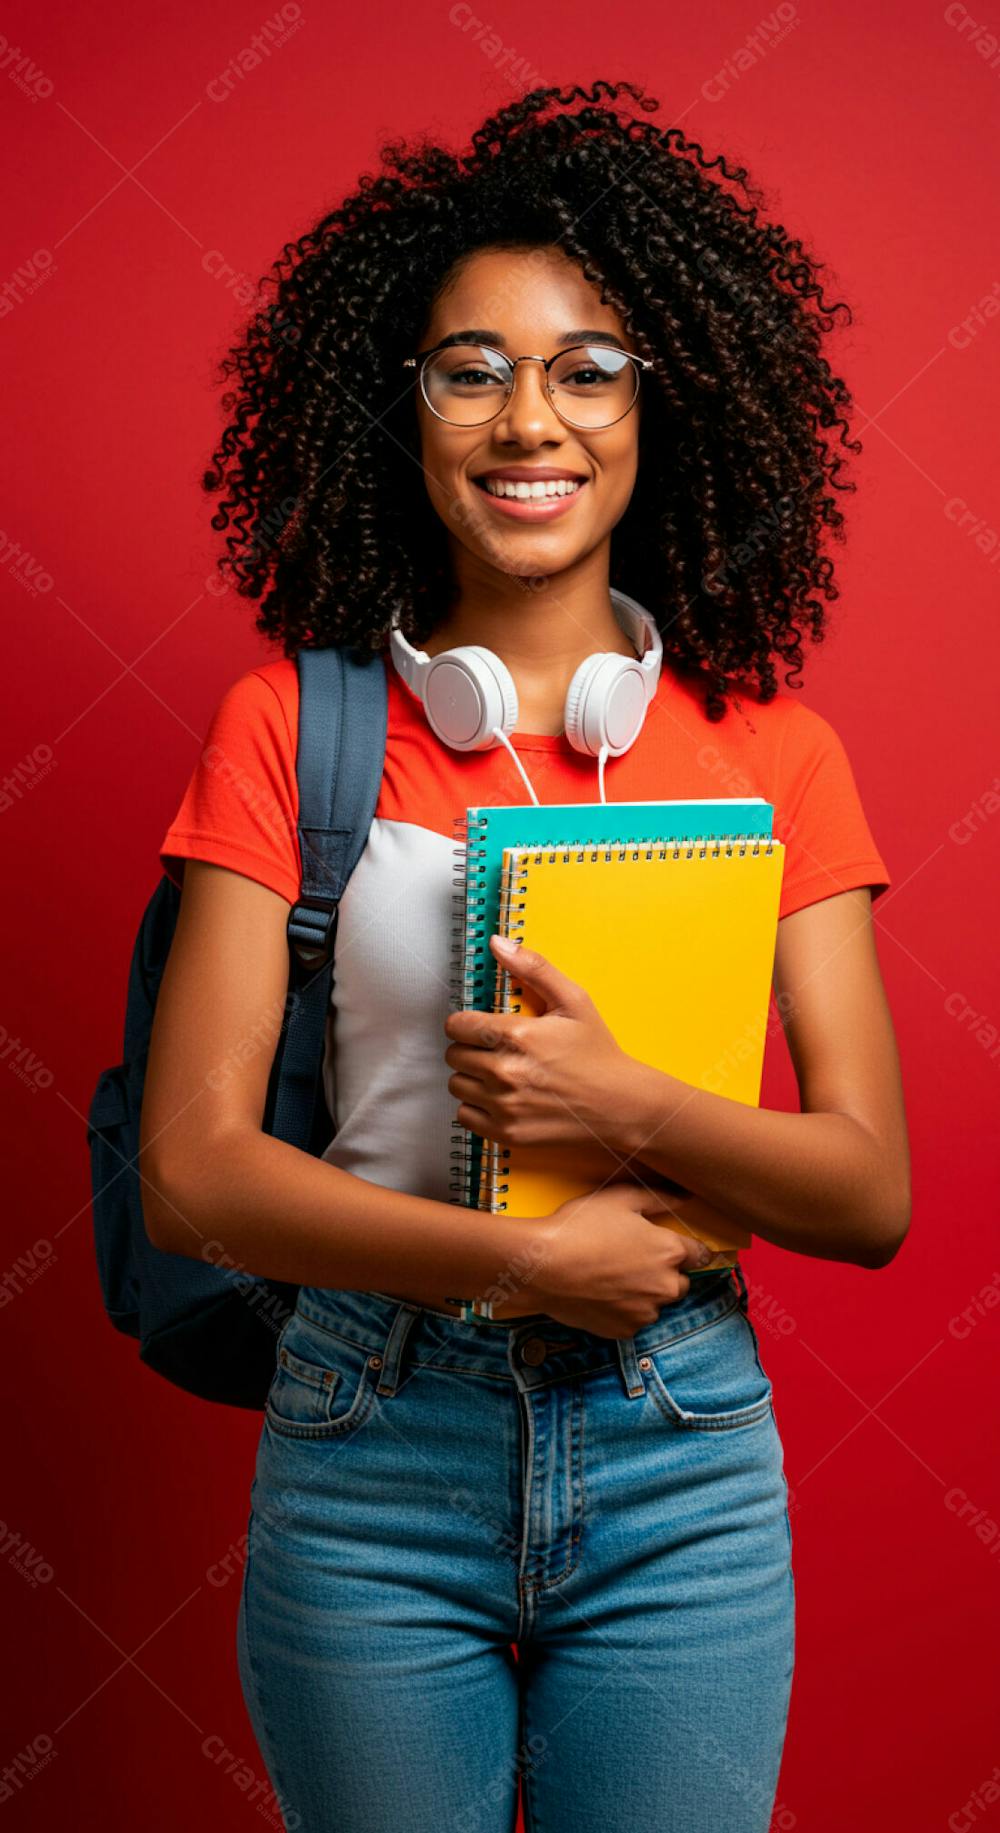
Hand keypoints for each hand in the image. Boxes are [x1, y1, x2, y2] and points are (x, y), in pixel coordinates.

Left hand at [443, 933, 639, 1156]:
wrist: (620, 1105)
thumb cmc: (598, 1054)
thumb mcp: (573, 1000)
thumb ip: (533, 968)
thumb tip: (498, 943)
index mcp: (518, 1035)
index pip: (457, 1026)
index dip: (466, 1023)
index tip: (479, 1027)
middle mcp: (506, 1072)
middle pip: (454, 1055)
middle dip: (470, 1048)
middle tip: (495, 1049)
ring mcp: (504, 1106)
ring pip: (456, 1084)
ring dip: (471, 1077)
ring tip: (499, 1073)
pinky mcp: (506, 1133)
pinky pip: (464, 1115)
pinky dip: (476, 1106)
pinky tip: (500, 1097)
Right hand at [517, 1182, 721, 1338]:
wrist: (542, 1266)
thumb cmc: (580, 1226)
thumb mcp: (620, 1198)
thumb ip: (659, 1198)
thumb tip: (686, 1198)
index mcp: (669, 1252)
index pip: (700, 1255)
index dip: (689, 1250)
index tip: (677, 1248)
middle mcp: (665, 1286)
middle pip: (681, 1283)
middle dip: (665, 1273)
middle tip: (634, 1259)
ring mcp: (645, 1313)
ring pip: (655, 1303)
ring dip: (644, 1293)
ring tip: (612, 1276)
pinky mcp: (624, 1331)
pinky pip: (633, 1320)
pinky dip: (624, 1310)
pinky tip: (601, 1293)